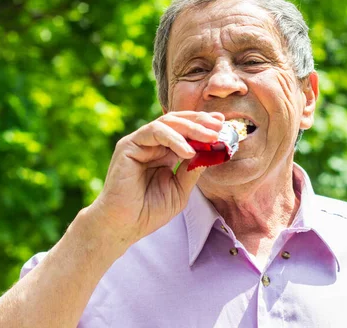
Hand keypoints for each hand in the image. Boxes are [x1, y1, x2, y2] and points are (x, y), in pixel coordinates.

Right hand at [88, 111, 223, 246]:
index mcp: (163, 152)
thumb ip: (192, 169)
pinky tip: (188, 151)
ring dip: (191, 127)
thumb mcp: (180, 189)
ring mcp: (139, 143)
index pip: (184, 130)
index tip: (223, 124)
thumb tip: (211, 151)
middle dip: (200, 121)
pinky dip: (174, 138)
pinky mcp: (128, 145)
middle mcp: (151, 144)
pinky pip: (154, 132)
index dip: (203, 125)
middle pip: (177, 121)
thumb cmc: (148, 211)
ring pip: (167, 122)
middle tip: (220, 125)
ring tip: (210, 137)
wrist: (124, 226)